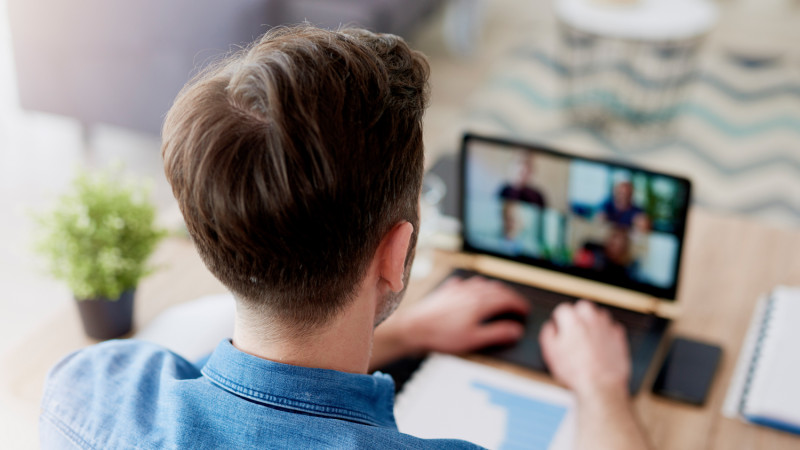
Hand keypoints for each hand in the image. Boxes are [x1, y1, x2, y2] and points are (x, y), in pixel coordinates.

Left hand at [399, 276, 529, 354]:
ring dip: (494, 289)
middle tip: (516, 305)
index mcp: (480, 303)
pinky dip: (474, 286)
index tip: (525, 311)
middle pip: (497, 289)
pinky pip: (465, 283)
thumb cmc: (442, 335)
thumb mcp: (474, 339)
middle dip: (510, 296)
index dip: (519, 305)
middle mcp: (471, 292)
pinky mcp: (446, 291)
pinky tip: (471, 289)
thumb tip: (515, 330)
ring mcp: (458, 289)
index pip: (507, 299)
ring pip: (482, 284)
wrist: (415, 328)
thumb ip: (497, 333)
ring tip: (499, 296)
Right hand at [539, 300, 630, 401]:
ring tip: (588, 340)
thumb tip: (551, 326)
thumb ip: (548, 333)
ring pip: (599, 315)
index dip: (559, 320)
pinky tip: (600, 345)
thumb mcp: (550, 353)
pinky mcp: (619, 337)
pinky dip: (606, 333)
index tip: (560, 330)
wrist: (601, 386)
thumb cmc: (576, 372)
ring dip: (593, 323)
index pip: (563, 309)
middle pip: (582, 307)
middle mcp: (591, 319)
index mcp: (573, 321)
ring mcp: (607, 327)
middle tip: (574, 332)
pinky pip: (612, 328)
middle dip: (577, 316)